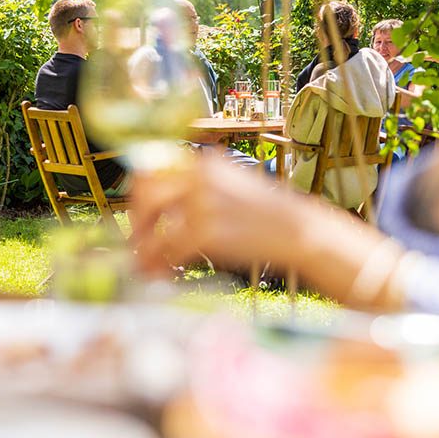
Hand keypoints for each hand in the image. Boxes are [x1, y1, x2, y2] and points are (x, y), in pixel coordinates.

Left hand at [131, 155, 406, 310]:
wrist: (302, 231)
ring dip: (144, 249)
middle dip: (136, 221)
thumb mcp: (232, 188)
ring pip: (151, 226)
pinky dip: (161, 266)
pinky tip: (165, 275)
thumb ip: (198, 191)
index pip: (153, 167)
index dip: (139, 194)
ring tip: (147, 266)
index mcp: (205, 162)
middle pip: (145, 192)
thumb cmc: (268, 217)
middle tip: (138, 244)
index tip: (140, 217)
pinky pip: (168, 251)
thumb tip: (159, 211)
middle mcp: (200, 176)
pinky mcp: (206, 231)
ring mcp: (201, 202)